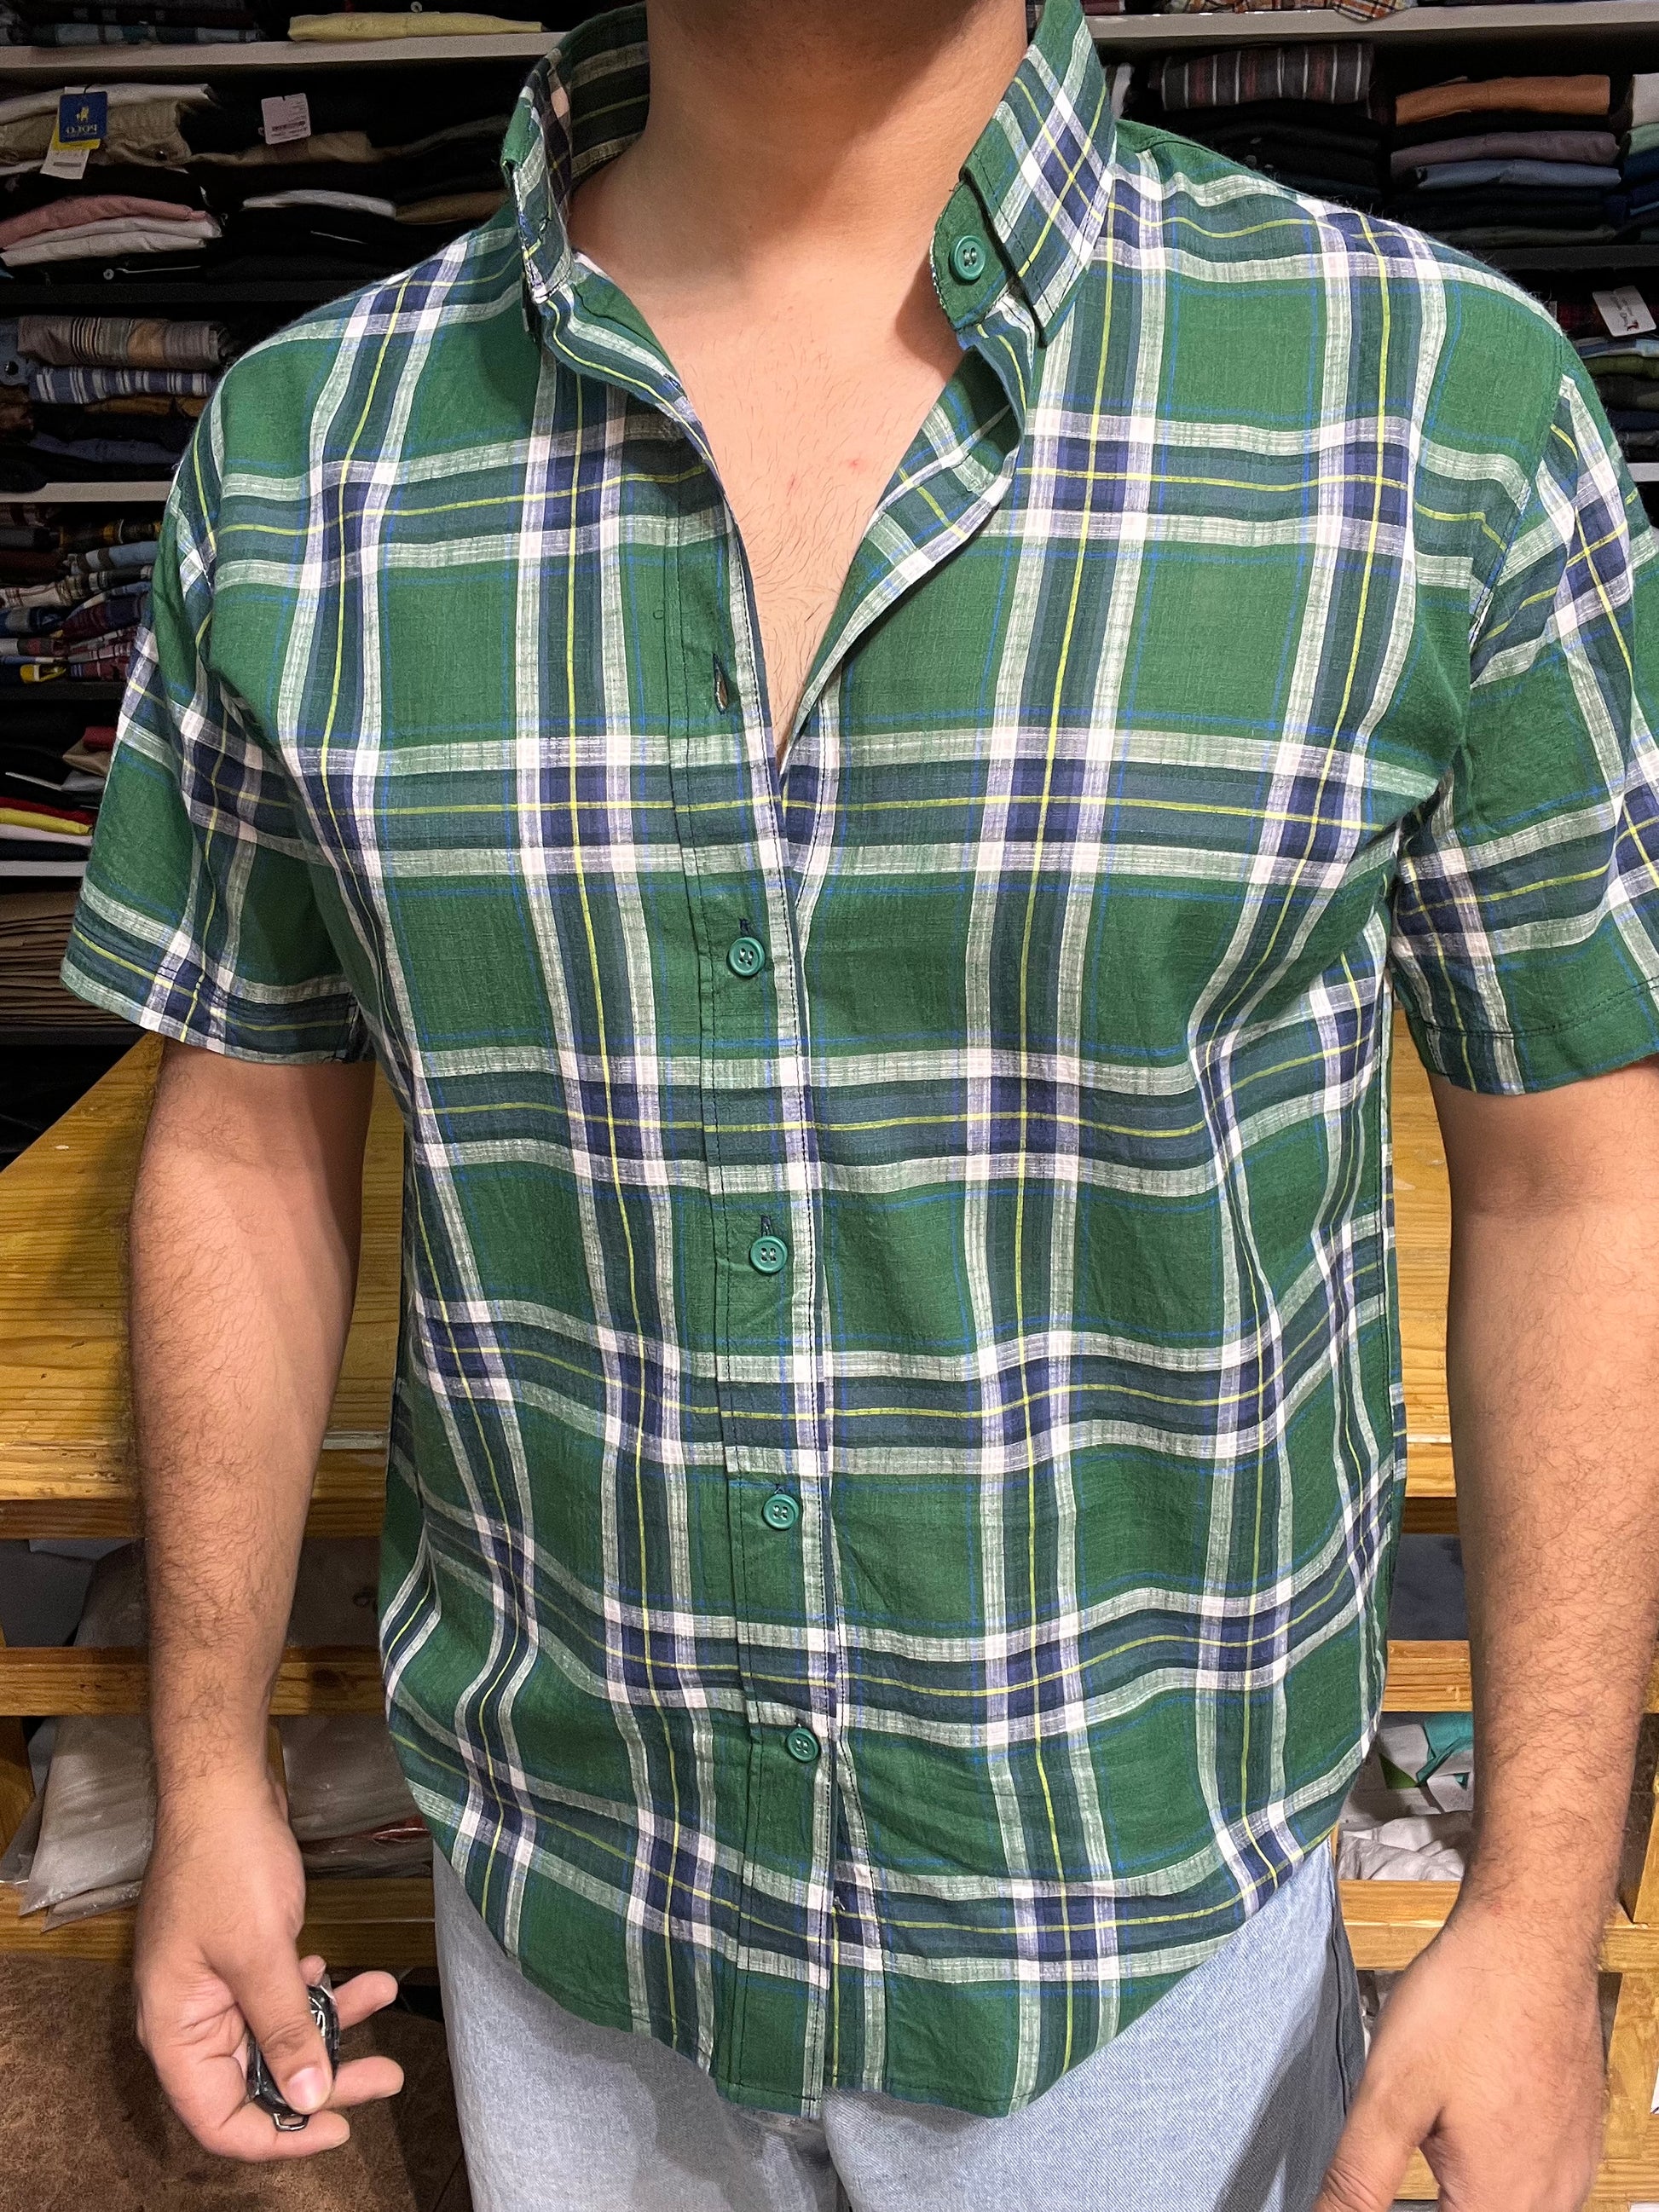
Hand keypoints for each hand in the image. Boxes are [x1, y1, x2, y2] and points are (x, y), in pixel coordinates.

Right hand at [133, 1772, 404, 2159]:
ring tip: (384, 1997)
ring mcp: (215, 1986)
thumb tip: (309, 2096)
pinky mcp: (241, 1956)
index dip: (278, 2135)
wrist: (222, 1788)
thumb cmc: (226, 1865)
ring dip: (332, 2023)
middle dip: (324, 2078)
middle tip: (386, 2078)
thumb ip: (285, 2029)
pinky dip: (319, 1990)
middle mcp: (190, 2019)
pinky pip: (282, 1993)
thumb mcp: (260, 1954)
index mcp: (175, 2032)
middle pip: (256, 2080)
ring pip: (278, 2033)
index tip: (338, 2126)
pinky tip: (352, 1975)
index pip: (219, 2119)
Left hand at [1314, 1895, 1604, 2211]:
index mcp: (1499, 2204)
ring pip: (1511, 2205)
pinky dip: (1502, 2169)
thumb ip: (1358, 2178)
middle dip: (1438, 2195)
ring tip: (1442, 2128)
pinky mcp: (1580, 2139)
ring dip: (1467, 2187)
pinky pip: (1540, 2184)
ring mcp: (1573, 2171)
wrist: (1531, 1938)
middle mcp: (1551, 2201)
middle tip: (1418, 2137)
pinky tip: (1477, 2123)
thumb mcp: (1389, 2093)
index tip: (1380, 2183)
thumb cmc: (1468, 2002)